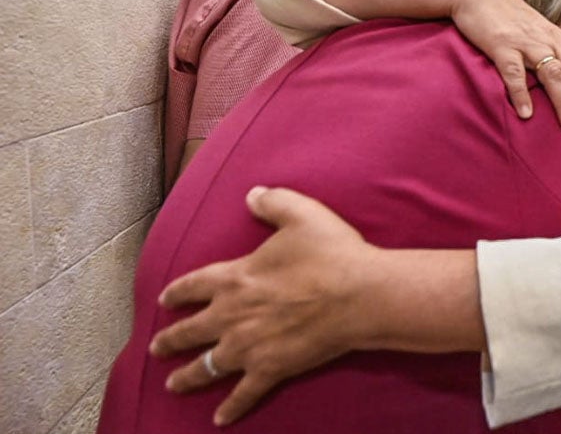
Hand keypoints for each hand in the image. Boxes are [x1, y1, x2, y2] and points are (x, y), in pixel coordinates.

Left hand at [151, 187, 377, 425]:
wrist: (359, 295)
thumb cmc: (331, 253)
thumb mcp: (302, 214)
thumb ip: (273, 202)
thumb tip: (252, 194)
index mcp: (235, 277)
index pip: (194, 285)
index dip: (177, 292)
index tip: (165, 299)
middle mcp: (231, 315)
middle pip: (190, 331)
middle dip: (170, 340)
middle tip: (156, 348)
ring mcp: (248, 347)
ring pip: (207, 367)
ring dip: (187, 376)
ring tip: (173, 384)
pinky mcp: (271, 369)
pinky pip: (244, 393)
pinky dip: (231, 408)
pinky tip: (219, 420)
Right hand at [449, 0, 560, 133]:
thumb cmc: (511, 18)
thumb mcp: (539, 33)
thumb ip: (554, 53)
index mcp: (559, 39)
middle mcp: (549, 41)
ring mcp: (526, 43)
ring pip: (553, 73)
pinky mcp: (502, 45)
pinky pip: (514, 72)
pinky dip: (521, 93)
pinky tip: (526, 114)